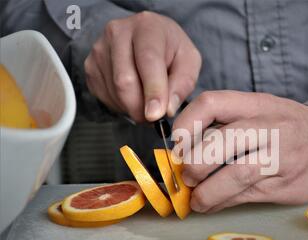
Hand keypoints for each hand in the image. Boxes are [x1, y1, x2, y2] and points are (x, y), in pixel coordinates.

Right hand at [84, 11, 201, 121]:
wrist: (148, 38)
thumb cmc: (171, 50)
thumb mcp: (189, 61)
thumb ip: (182, 84)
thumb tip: (167, 109)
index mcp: (147, 27)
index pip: (148, 61)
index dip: (152, 90)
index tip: (156, 114)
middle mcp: (117, 33)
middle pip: (125, 81)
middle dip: (142, 107)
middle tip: (156, 117)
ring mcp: (99, 49)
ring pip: (114, 92)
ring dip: (133, 108)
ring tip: (147, 102)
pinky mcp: (90, 66)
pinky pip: (104, 97)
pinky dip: (121, 106)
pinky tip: (133, 96)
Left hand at [173, 91, 307, 212]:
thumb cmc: (289, 127)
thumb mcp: (262, 111)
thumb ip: (228, 125)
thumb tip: (184, 152)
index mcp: (258, 104)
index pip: (213, 103)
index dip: (186, 123)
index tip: (177, 144)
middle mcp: (270, 127)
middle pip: (223, 141)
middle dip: (196, 162)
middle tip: (186, 175)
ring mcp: (281, 157)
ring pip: (236, 174)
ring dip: (207, 191)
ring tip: (196, 199)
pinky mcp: (285, 184)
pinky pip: (247, 195)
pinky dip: (223, 202)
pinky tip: (212, 205)